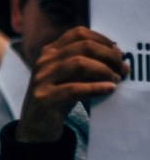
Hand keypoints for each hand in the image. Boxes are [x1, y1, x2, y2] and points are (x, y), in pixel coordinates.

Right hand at [17, 27, 125, 142]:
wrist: (35, 126)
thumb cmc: (57, 99)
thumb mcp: (69, 76)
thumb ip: (86, 62)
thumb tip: (117, 52)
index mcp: (49, 52)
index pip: (79, 33)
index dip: (102, 40)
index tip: (118, 53)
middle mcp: (44, 61)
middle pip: (83, 46)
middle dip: (109, 56)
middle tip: (123, 69)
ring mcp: (41, 79)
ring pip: (79, 64)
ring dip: (104, 71)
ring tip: (116, 80)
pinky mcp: (44, 98)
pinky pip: (74, 89)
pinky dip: (96, 88)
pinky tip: (109, 89)